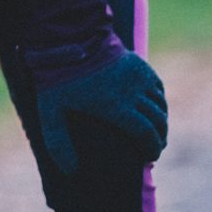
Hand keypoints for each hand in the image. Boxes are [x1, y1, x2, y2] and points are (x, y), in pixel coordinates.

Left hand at [35, 50, 166, 174]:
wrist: (67, 39)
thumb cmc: (56, 77)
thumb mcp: (50, 111)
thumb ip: (58, 143)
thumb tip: (71, 172)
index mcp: (115, 106)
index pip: (146, 133)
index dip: (152, 148)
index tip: (150, 157)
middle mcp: (132, 91)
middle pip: (158, 120)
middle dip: (159, 137)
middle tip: (154, 148)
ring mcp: (137, 76)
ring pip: (160, 104)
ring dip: (161, 120)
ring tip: (156, 132)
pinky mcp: (138, 64)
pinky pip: (157, 86)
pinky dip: (159, 101)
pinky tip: (154, 109)